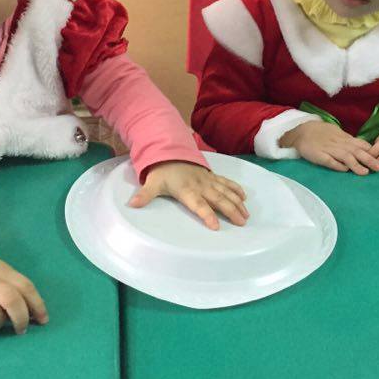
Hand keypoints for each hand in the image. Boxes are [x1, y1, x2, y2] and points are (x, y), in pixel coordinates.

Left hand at [129, 161, 248, 230]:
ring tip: (246, 215)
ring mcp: (208, 180)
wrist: (170, 152)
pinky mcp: (212, 176)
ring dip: (237, 202)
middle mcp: (201, 185)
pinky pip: (227, 182)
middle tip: (241, 223)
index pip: (198, 204)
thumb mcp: (152, 183)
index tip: (216, 226)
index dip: (207, 214)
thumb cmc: (162, 172)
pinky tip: (244, 197)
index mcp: (187, 190)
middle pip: (218, 199)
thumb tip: (132, 205)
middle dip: (231, 210)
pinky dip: (236, 189)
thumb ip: (144, 195)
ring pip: (226, 191)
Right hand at [280, 121, 378, 174]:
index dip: (372, 152)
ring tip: (365, 172)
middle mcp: (339, 144)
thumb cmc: (321, 133)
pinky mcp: (319, 155)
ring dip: (356, 164)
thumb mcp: (338, 134)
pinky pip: (329, 160)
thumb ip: (350, 142)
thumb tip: (365, 147)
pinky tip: (344, 170)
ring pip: (345, 156)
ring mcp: (329, 149)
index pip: (361, 144)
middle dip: (369, 159)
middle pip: (356, 151)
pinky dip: (337, 165)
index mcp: (344, 138)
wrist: (301, 131)